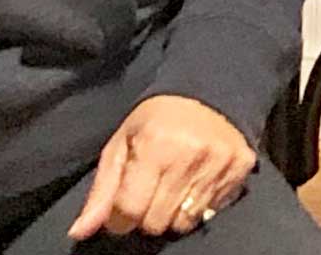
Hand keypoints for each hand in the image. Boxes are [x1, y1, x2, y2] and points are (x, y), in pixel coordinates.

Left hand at [69, 96, 252, 240]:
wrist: (210, 89)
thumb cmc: (157, 119)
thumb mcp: (121, 144)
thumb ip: (100, 192)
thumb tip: (79, 232)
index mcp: (154, 147)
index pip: (129, 212)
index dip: (120, 216)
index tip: (124, 204)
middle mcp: (189, 156)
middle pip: (156, 223)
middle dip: (147, 215)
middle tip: (150, 191)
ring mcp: (219, 163)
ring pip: (184, 223)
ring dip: (173, 213)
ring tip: (172, 187)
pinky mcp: (241, 167)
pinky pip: (211, 212)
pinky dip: (199, 205)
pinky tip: (195, 182)